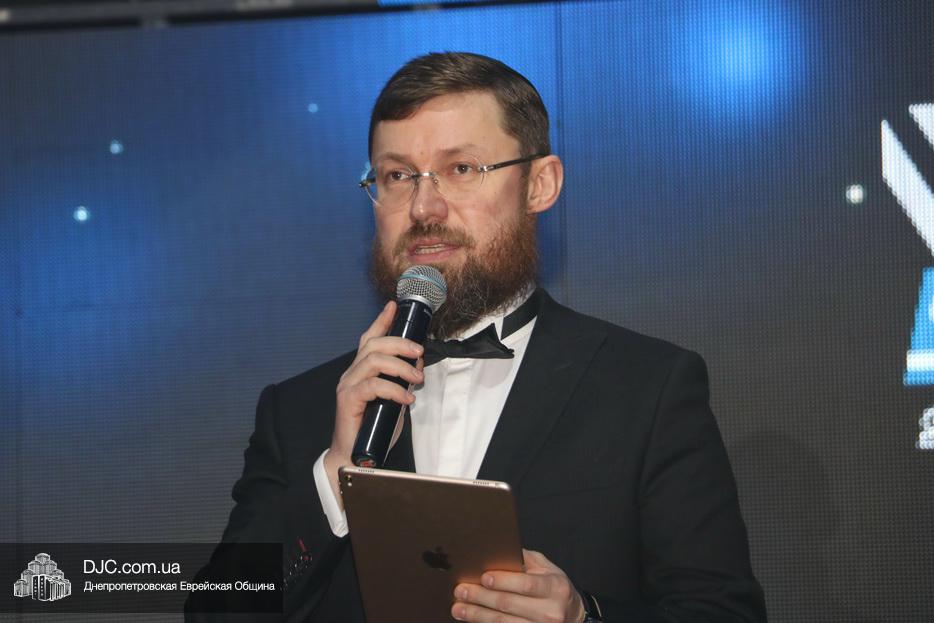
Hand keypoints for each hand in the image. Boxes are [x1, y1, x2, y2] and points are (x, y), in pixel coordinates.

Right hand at [323, 301, 423, 500]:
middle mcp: (352, 373)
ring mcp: (348, 385)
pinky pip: (373, 385)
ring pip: (374, 361)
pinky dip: (394, 389)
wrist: (355, 455)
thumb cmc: (373, 428)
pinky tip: (407, 398)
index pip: (369, 339)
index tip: (393, 306)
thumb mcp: (393, 400)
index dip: (381, 321)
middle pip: (374, 345)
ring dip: (401, 366)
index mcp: (362, 370)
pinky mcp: (347, 400)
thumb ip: (400, 383)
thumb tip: (416, 369)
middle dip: (400, 343)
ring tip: (417, 378)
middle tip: (420, 352)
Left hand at [452, 549, 585, 622]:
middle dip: (481, 597)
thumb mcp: (546, 568)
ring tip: (458, 608)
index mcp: (555, 587)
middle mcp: (550, 611)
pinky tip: (472, 620)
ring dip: (477, 615)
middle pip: (509, 604)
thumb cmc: (554, 588)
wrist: (572, 615)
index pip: (525, 584)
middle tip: (461, 590)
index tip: (483, 578)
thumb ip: (524, 559)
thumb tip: (495, 550)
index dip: (503, 581)